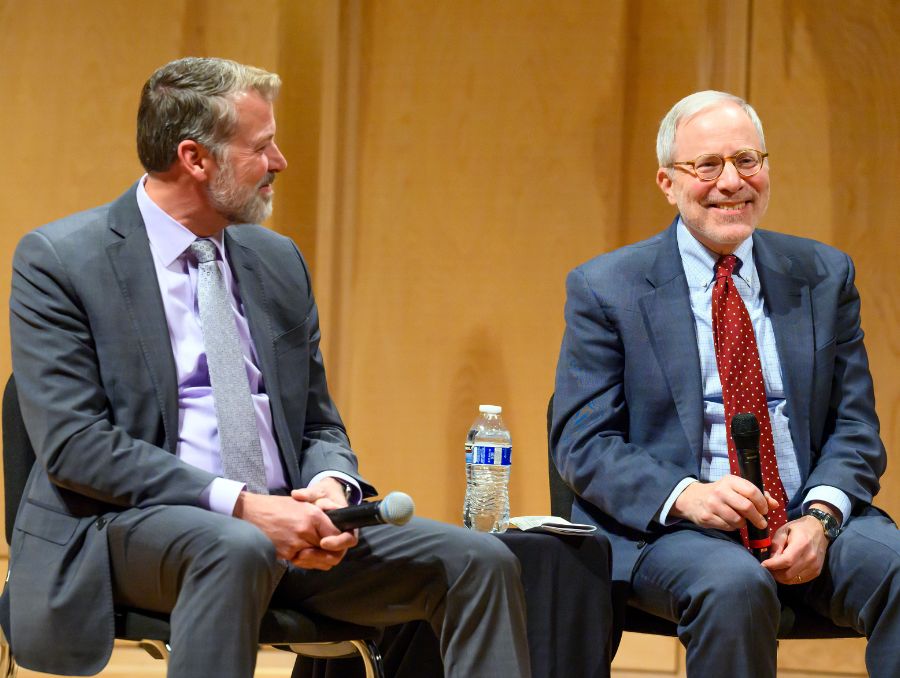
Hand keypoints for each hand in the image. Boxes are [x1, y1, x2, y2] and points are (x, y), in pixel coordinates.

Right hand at [233, 491, 355, 570]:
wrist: (251, 512)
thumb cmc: (276, 507)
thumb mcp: (302, 505)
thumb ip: (321, 518)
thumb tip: (335, 531)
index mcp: (314, 516)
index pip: (338, 536)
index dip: (341, 542)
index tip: (336, 542)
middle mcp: (307, 530)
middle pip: (331, 552)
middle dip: (331, 553)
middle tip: (325, 550)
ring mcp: (295, 544)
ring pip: (318, 561)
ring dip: (318, 559)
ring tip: (311, 550)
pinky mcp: (285, 554)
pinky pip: (303, 563)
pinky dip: (303, 560)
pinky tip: (298, 550)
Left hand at [290, 478, 357, 568]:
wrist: (320, 500)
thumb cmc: (322, 495)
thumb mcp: (317, 492)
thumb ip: (309, 494)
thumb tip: (297, 495)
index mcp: (347, 524)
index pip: (349, 539)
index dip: (337, 543)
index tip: (322, 542)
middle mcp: (342, 537)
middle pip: (338, 555)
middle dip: (321, 556)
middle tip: (304, 553)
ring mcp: (333, 546)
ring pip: (328, 561)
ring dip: (313, 561)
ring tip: (297, 556)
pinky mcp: (323, 551)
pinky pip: (320, 562)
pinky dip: (309, 562)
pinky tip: (296, 557)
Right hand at [670, 476, 779, 530]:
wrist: (692, 498)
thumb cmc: (720, 493)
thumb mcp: (736, 488)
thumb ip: (756, 495)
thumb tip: (775, 504)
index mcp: (730, 480)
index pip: (752, 492)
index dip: (762, 504)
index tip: (765, 510)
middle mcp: (720, 491)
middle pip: (747, 507)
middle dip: (757, 518)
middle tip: (761, 523)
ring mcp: (712, 504)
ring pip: (738, 520)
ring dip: (744, 524)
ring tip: (743, 521)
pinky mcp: (707, 517)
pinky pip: (727, 526)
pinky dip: (732, 527)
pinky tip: (729, 522)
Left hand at [762, 515, 828, 584]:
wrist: (820, 530)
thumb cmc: (799, 528)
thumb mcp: (784, 530)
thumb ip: (776, 545)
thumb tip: (770, 560)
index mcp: (802, 544)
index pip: (786, 561)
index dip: (772, 565)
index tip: (762, 565)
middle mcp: (810, 557)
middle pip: (788, 573)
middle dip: (774, 573)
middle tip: (767, 567)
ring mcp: (815, 567)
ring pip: (792, 579)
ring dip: (780, 577)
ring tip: (775, 568)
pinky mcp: (816, 572)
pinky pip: (798, 580)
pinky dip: (789, 578)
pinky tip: (785, 570)